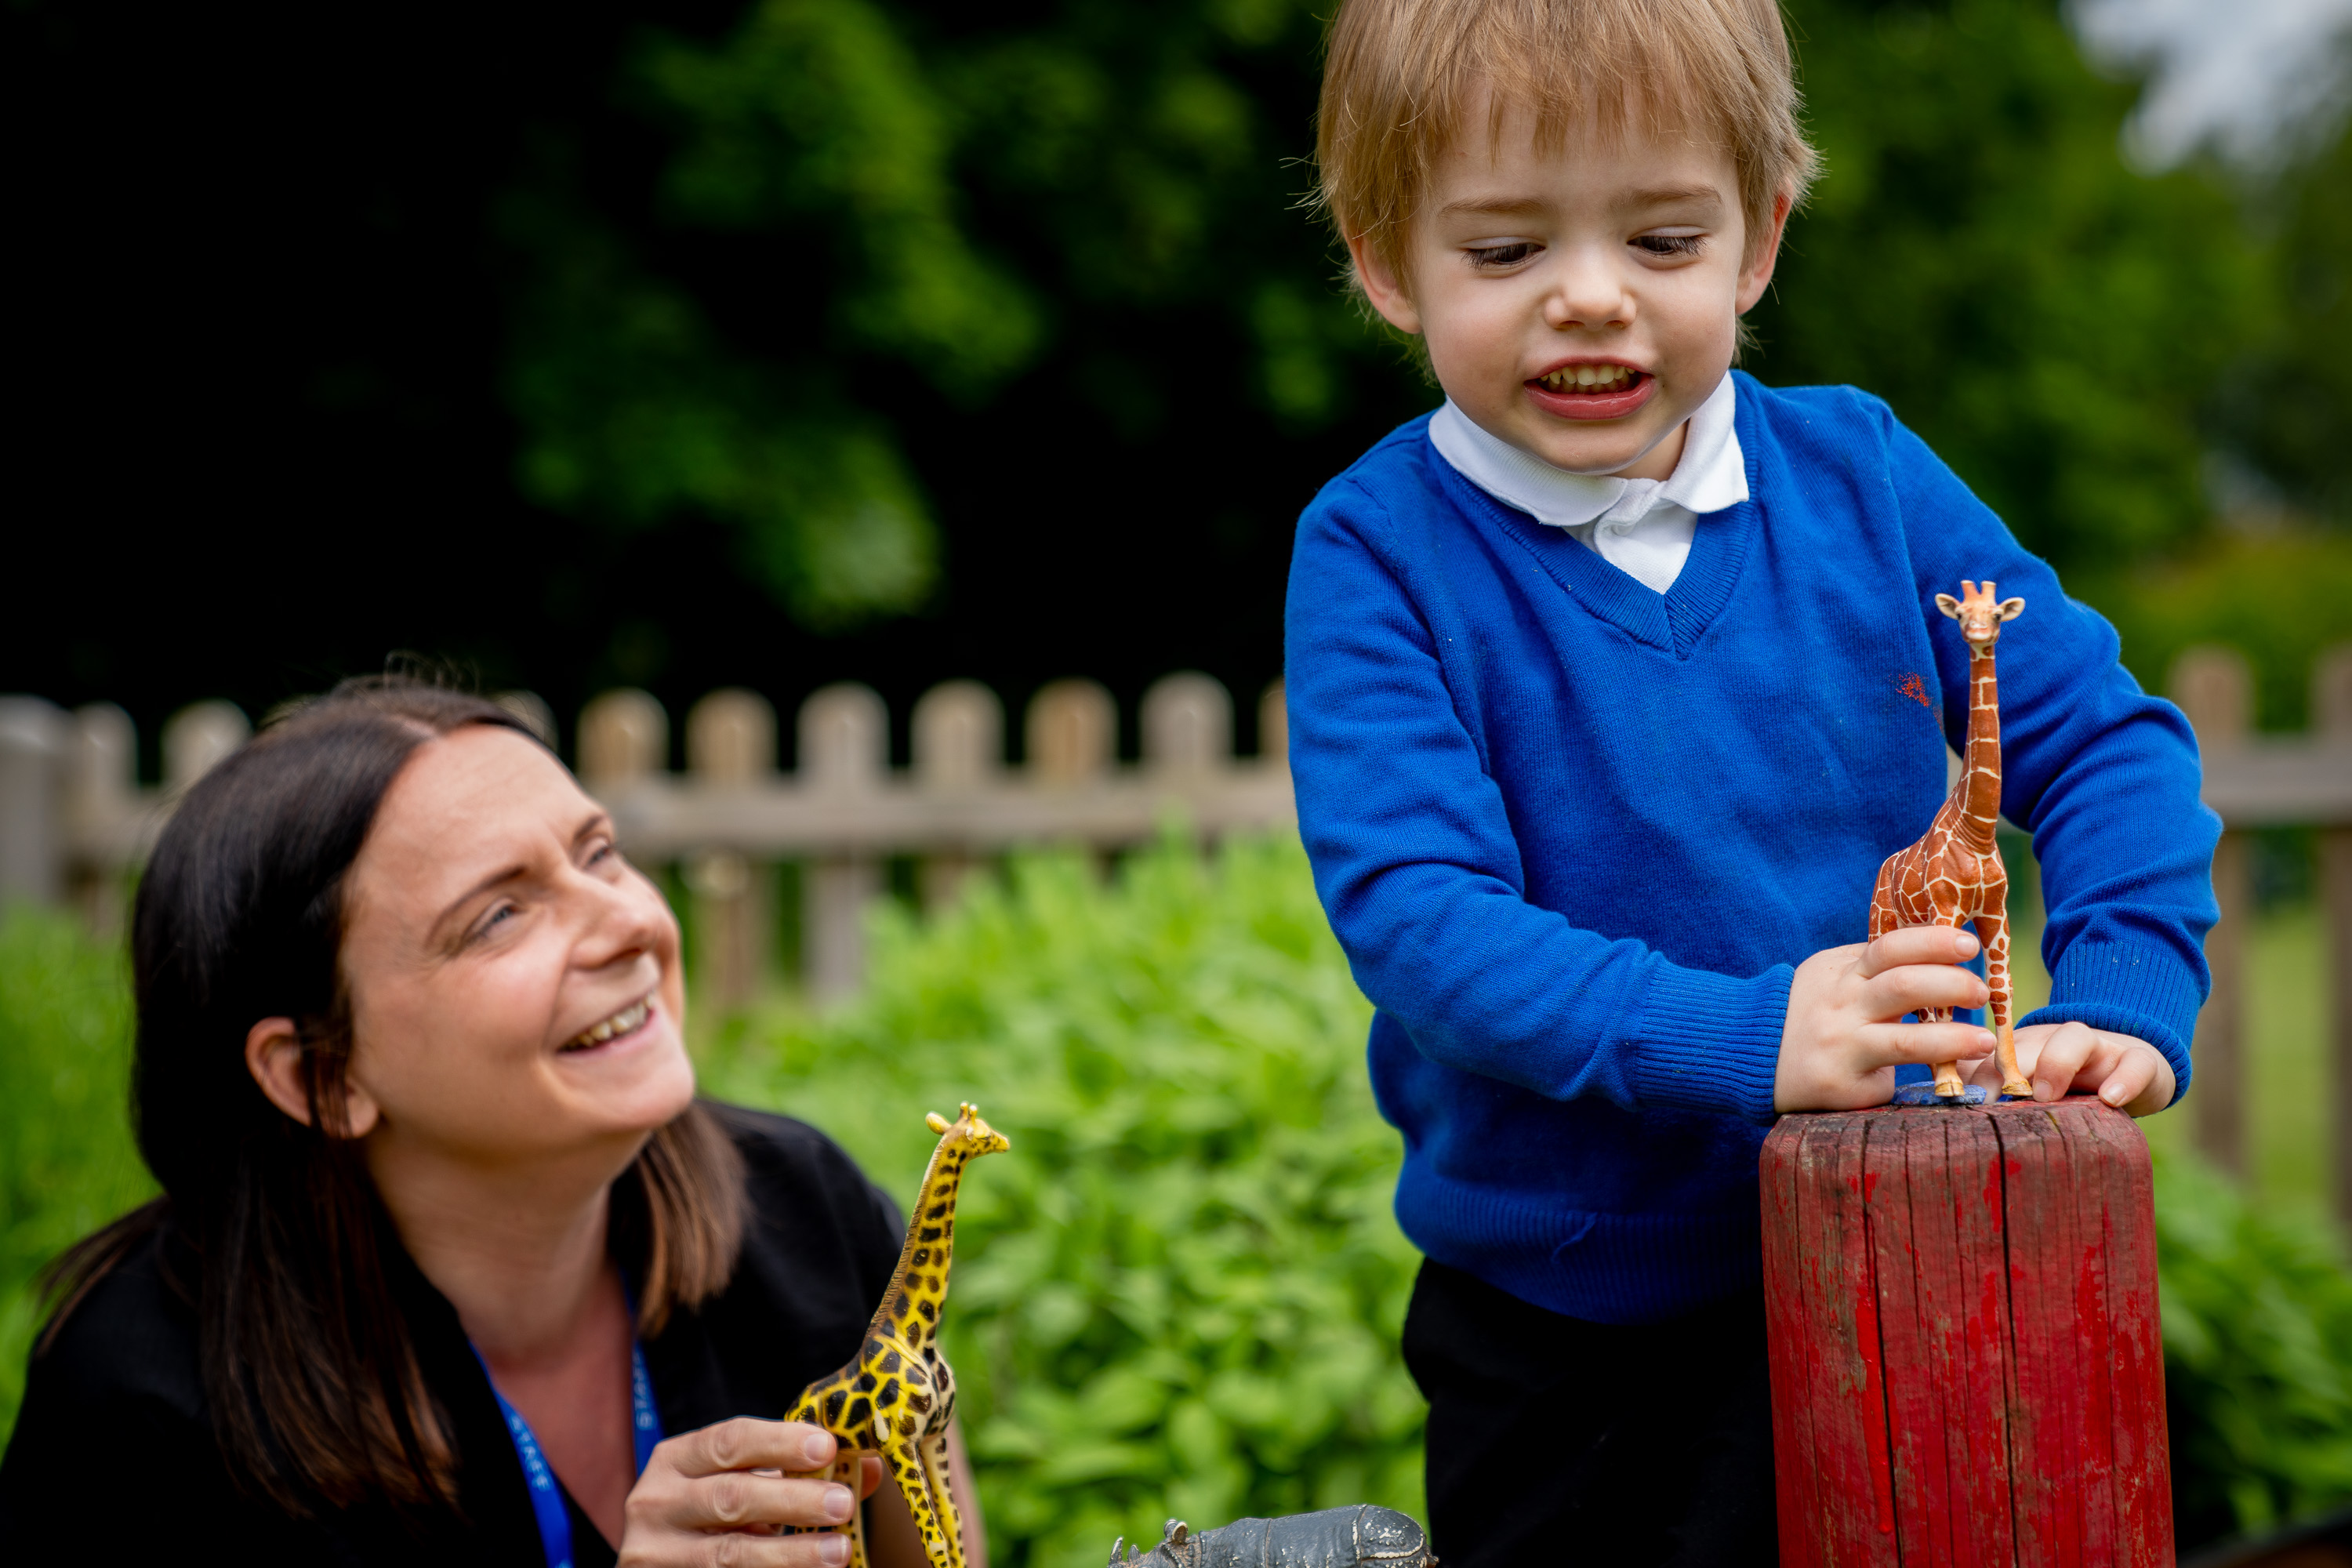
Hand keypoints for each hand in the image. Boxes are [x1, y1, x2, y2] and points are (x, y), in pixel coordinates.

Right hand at [618, 1419, 881, 1565]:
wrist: (660, 1558)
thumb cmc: (709, 1512)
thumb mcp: (740, 1481)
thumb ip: (794, 1470)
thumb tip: (866, 1467)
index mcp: (676, 1460)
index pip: (729, 1441)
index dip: (780, 1442)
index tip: (827, 1447)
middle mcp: (656, 1503)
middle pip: (731, 1497)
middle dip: (793, 1500)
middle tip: (843, 1504)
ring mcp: (656, 1553)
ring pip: (728, 1553)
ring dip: (790, 1553)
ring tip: (839, 1550)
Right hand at [1774, 926, 1994, 1112]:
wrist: (1750, 1052)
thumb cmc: (1808, 1009)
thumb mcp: (1832, 974)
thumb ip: (1874, 964)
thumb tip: (1939, 948)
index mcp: (1842, 973)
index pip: (1889, 947)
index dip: (1933, 942)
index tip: (1969, 944)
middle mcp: (1841, 1006)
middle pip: (1902, 985)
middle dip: (1951, 985)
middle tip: (1982, 991)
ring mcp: (1841, 1045)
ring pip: (1904, 1039)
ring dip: (1953, 1038)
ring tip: (1986, 1040)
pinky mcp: (1843, 1084)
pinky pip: (1891, 1080)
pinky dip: (1923, 1075)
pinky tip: (1952, 1075)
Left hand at [1963, 1020, 2174, 1115]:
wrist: (2134, 1066)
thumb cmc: (2070, 1086)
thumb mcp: (2030, 1087)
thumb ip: (1987, 1087)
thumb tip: (1939, 1097)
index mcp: (2024, 1049)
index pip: (1990, 1056)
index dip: (1974, 1078)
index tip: (1959, 1105)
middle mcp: (2056, 1043)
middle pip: (2025, 1043)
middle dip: (2005, 1067)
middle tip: (1992, 1100)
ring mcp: (2100, 1049)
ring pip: (2075, 1038)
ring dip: (2055, 1062)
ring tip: (2045, 1095)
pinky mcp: (2140, 1061)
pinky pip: (2135, 1064)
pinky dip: (2125, 1080)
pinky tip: (2110, 1100)